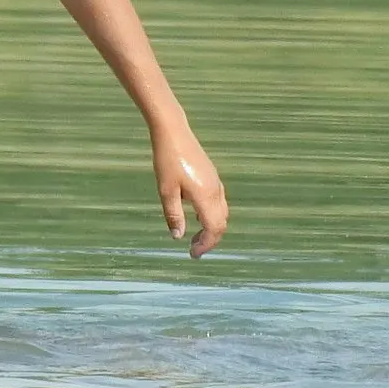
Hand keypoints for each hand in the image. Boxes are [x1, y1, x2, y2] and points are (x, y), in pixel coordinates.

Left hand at [152, 126, 227, 258]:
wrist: (174, 133)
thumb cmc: (167, 160)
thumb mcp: (166, 190)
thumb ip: (174, 215)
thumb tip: (178, 237)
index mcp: (206, 197)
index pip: (214, 229)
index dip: (206, 245)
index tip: (193, 254)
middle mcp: (216, 191)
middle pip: (221, 223)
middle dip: (210, 239)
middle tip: (194, 249)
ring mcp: (216, 182)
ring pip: (222, 213)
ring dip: (212, 227)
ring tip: (196, 236)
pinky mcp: (212, 176)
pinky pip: (219, 202)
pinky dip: (212, 215)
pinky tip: (198, 216)